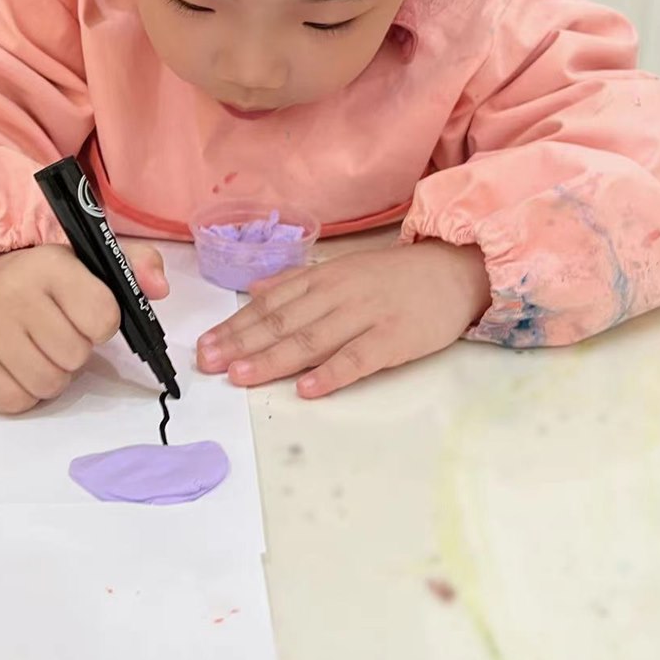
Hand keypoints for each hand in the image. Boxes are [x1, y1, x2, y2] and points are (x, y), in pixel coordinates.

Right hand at [0, 242, 168, 413]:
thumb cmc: (48, 281)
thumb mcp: (92, 261)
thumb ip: (137, 264)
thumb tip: (160, 288)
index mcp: (50, 266)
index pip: (102, 317)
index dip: (103, 323)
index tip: (87, 313)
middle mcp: (13, 295)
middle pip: (75, 356)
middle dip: (77, 350)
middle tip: (61, 331)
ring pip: (48, 384)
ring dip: (55, 374)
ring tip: (43, 348)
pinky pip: (17, 402)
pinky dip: (27, 392)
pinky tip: (21, 364)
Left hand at [196, 241, 489, 397]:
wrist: (455, 271)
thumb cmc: (396, 277)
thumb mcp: (343, 270)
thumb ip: (299, 282)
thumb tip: (254, 291)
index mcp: (324, 279)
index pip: (270, 304)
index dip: (235, 326)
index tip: (205, 345)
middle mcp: (339, 294)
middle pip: (282, 322)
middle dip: (241, 344)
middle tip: (208, 364)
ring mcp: (366, 316)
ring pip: (312, 339)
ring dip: (273, 358)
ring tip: (241, 376)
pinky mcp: (394, 338)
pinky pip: (359, 358)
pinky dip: (332, 373)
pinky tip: (307, 389)